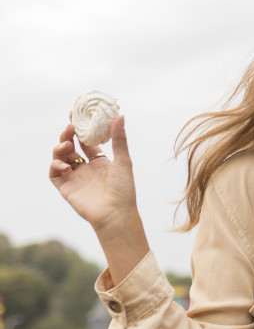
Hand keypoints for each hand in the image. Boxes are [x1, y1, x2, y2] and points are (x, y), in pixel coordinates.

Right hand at [49, 116, 139, 232]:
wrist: (116, 213)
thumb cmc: (124, 189)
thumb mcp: (123, 161)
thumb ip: (119, 139)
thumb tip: (120, 115)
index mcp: (100, 162)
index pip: (87, 141)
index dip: (81, 128)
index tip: (76, 114)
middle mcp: (86, 168)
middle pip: (71, 146)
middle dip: (68, 135)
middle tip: (70, 126)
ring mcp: (74, 177)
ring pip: (60, 156)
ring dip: (60, 147)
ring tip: (66, 143)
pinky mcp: (65, 187)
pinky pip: (54, 172)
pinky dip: (56, 165)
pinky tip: (66, 165)